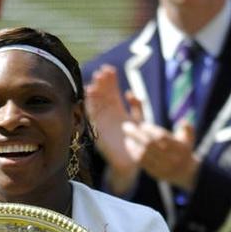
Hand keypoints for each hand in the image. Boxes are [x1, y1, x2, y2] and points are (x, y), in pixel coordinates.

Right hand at [85, 65, 139, 186]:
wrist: (129, 163)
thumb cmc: (136, 144)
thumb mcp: (140, 122)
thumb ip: (137, 108)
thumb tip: (131, 92)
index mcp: (120, 111)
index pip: (113, 92)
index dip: (111, 81)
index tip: (109, 69)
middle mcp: (109, 115)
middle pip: (103, 95)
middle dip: (102, 83)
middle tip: (101, 71)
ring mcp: (102, 121)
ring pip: (97, 103)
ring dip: (95, 90)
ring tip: (95, 79)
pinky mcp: (97, 129)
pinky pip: (92, 113)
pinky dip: (90, 103)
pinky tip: (90, 92)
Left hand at [122, 120, 199, 190]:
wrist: (183, 172)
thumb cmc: (183, 149)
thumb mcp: (189, 138)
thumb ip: (187, 128)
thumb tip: (182, 121)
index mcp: (180, 149)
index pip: (161, 137)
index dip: (150, 129)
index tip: (142, 125)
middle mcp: (171, 159)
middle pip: (149, 145)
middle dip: (136, 134)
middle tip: (126, 126)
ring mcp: (162, 167)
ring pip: (143, 155)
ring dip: (132, 144)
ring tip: (126, 136)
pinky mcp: (154, 173)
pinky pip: (141, 162)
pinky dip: (133, 152)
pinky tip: (128, 144)